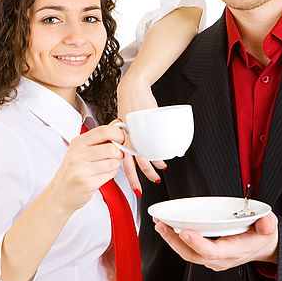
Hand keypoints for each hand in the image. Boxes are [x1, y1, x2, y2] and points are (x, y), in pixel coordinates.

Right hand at [48, 125, 124, 213]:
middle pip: (111, 148)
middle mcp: (77, 154)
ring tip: (106, 166)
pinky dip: (111, 174)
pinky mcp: (87, 183)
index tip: (120, 139)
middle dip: (119, 152)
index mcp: (78, 142)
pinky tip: (101, 174)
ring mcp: (81, 170)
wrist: (60, 194)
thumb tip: (118, 123)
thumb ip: (99, 137)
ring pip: (113, 162)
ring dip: (115, 164)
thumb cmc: (73, 170)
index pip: (104, 131)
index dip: (118, 134)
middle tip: (116, 155)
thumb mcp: (81, 149)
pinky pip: (110, 175)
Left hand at [117, 74, 165, 193]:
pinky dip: (156, 157)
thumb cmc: (132, 103)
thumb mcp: (128, 121)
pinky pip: (149, 147)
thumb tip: (142, 142)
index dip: (125, 175)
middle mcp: (125, 139)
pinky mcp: (142, 129)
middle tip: (140, 192)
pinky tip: (162, 162)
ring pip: (140, 158)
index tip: (130, 186)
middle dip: (136, 180)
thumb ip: (131, 132)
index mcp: (120, 139)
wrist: (133, 88)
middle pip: (128, 165)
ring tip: (157, 176)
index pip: (120, 161)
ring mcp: (134, 135)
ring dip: (150, 170)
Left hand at [154, 213, 278, 270]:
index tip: (185, 231)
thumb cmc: (263, 234)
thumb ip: (267, 224)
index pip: (212, 251)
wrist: (263, 246)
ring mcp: (212, 258)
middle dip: (175, 241)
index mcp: (235, 251)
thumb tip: (265, 222)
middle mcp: (220, 258)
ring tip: (159, 225)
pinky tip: (167, 228)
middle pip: (193, 254)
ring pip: (187, 253)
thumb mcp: (271, 226)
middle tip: (162, 226)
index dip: (197, 243)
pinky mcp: (207, 255)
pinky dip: (176, 240)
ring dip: (171, 240)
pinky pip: (188, 250)